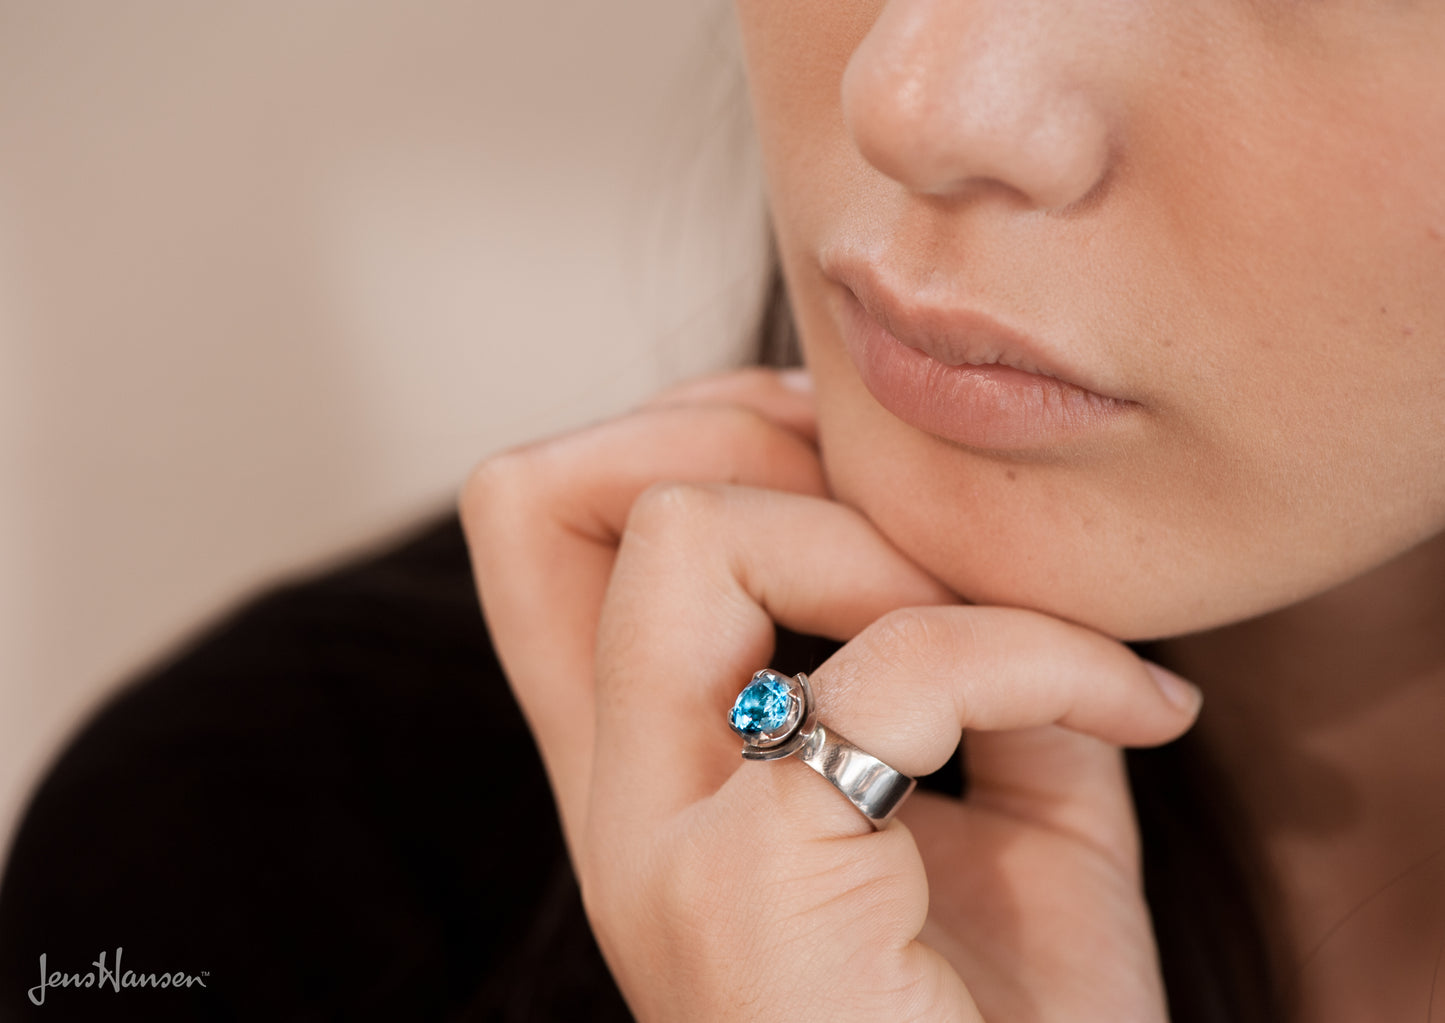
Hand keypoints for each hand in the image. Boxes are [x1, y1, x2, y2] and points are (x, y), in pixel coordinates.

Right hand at [459, 368, 1200, 1020]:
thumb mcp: (998, 819)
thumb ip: (976, 675)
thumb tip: (995, 548)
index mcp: (650, 778)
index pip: (527, 532)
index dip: (670, 432)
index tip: (831, 464)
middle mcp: (611, 804)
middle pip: (542, 491)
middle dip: (733, 430)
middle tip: (893, 509)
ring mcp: (659, 845)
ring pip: (684, 538)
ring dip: (879, 539)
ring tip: (1009, 627)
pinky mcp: (750, 892)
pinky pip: (891, 670)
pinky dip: (1040, 654)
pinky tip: (1138, 715)